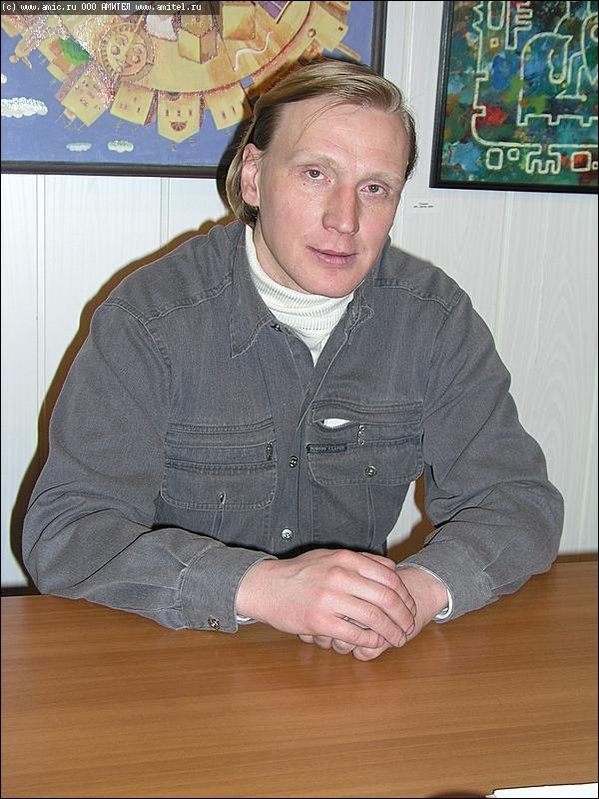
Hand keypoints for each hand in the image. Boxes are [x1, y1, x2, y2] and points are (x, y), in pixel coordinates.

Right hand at [298, 566, 448, 659]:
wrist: (265, 586)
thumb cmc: (299, 573)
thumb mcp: (329, 557)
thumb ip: (359, 561)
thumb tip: (390, 569)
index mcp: (346, 558)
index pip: (390, 577)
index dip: (405, 595)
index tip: (410, 607)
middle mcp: (340, 575)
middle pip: (387, 597)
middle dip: (404, 615)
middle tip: (409, 626)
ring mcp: (330, 598)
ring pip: (374, 617)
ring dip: (392, 632)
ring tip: (398, 639)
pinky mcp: (320, 620)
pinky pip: (355, 634)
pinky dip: (370, 640)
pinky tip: (375, 643)